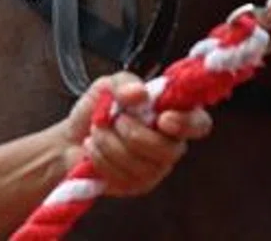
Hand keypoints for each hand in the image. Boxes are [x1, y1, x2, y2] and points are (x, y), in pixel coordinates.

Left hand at [61, 73, 210, 198]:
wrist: (71, 137)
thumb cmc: (98, 108)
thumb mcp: (108, 86)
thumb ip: (125, 84)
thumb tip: (138, 93)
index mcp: (173, 114)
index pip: (199, 124)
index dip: (186, 124)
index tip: (163, 118)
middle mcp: (170, 144)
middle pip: (167, 150)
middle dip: (134, 134)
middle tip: (115, 119)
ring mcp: (155, 169)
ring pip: (142, 165)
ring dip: (111, 143)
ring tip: (97, 130)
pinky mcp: (136, 186)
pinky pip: (123, 177)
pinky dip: (102, 158)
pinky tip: (93, 148)